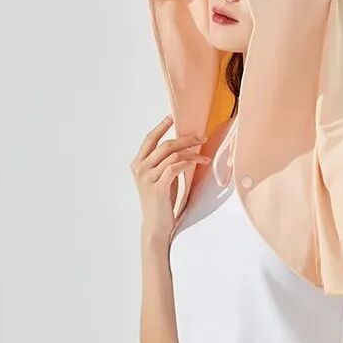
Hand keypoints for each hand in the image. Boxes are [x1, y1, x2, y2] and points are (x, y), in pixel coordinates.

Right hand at [131, 114, 209, 243]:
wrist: (156, 226)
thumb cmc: (161, 201)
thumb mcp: (160, 177)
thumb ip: (165, 162)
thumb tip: (182, 145)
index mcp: (138, 163)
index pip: (150, 139)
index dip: (161, 126)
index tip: (172, 117)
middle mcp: (140, 168)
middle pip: (165, 145)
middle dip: (185, 139)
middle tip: (201, 137)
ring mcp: (147, 177)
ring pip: (173, 155)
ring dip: (192, 153)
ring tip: (205, 155)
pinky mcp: (158, 187)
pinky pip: (176, 167)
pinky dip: (189, 162)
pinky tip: (199, 162)